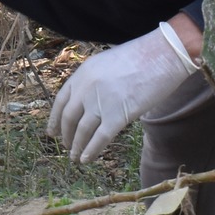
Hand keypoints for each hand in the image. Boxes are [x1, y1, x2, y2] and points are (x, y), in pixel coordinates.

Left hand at [48, 23, 197, 163]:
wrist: (162, 55)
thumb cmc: (140, 57)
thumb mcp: (106, 63)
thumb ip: (93, 81)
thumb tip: (88, 100)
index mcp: (82, 74)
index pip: (61, 101)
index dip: (55, 119)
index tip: (52, 132)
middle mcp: (86, 88)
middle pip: (69, 118)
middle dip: (66, 135)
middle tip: (67, 146)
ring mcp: (101, 102)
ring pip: (82, 131)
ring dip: (77, 146)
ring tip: (75, 157)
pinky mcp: (118, 115)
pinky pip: (100, 138)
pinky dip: (91, 150)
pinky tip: (87, 159)